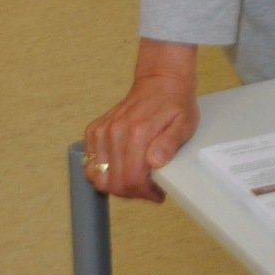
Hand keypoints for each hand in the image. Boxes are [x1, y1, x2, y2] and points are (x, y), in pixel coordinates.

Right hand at [82, 69, 198, 201]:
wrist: (160, 81)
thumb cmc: (175, 104)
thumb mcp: (184, 124)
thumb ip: (169, 144)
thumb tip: (155, 162)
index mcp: (137, 133)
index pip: (130, 179)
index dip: (143, 193)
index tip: (156, 194)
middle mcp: (114, 132)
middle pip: (112, 183)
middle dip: (131, 192)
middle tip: (147, 188)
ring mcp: (101, 132)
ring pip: (97, 177)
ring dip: (115, 185)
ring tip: (135, 179)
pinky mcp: (93, 131)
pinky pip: (89, 164)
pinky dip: (102, 172)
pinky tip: (121, 167)